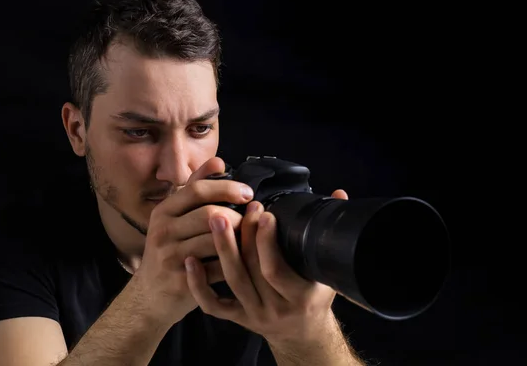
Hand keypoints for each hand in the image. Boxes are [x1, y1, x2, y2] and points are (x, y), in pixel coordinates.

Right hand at [129, 157, 253, 326]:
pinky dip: (236, 264)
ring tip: (254, 238)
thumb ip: (195, 188)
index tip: (248, 192)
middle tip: (255, 219)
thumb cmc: (169, 251)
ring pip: (215, 241)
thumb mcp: (174, 217)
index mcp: (163, 211)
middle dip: (238, 216)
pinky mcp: (180, 281)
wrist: (150, 295)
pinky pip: (217, 269)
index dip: (225, 187)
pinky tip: (247, 261)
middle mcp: (162, 231)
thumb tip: (218, 161)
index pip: (196, 190)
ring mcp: (169, 257)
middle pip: (208, 214)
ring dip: (240, 239)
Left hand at [185, 189, 349, 345]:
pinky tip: (190, 260)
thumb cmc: (315, 297)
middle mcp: (275, 308)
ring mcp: (253, 313)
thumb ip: (328, 233)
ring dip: (222, 248)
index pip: (278, 269)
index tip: (265, 214)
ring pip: (233, 280)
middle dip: (245, 235)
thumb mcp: (328, 272)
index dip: (268, 242)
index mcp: (300, 297)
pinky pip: (213, 304)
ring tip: (213, 218)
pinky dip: (199, 284)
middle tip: (240, 207)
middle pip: (253, 270)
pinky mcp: (237, 318)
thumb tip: (339, 195)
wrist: (302, 334)